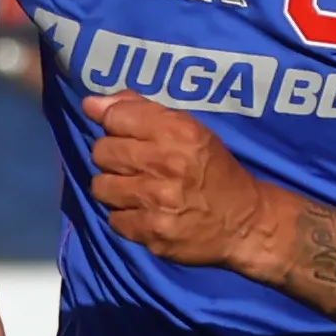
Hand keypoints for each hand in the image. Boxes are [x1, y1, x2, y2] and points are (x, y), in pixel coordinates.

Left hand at [84, 93, 282, 271]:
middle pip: (102, 151)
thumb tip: (91, 104)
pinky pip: (113, 219)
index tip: (127, 135)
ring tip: (138, 191)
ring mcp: (157, 200)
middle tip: (135, 166)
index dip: (116, 125)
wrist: (244, 222)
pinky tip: (146, 214)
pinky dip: (126, 217)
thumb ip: (141, 111)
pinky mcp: (152, 231)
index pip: (116, 116)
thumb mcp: (190, 131)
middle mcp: (167, 163)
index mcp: (179, 131)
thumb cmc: (214, 170)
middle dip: (114, 158)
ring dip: (116, 189)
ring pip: (101, 186)